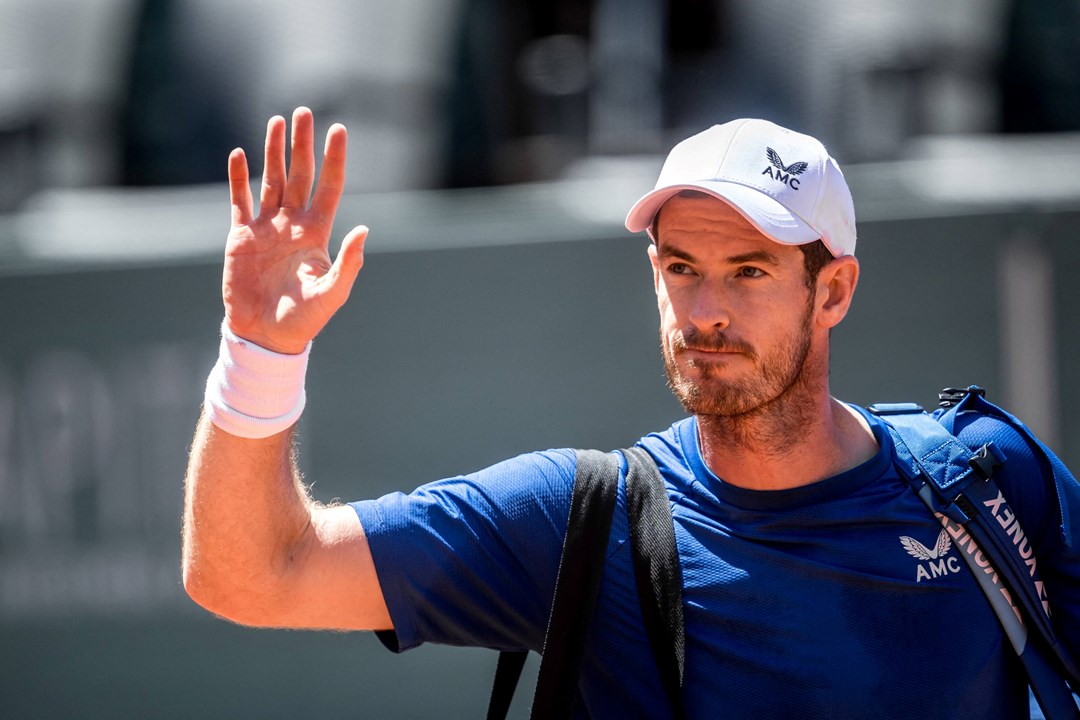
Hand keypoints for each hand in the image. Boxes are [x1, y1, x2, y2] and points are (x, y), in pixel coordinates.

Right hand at [222, 107, 366, 353]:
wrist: (265, 335)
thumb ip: (348, 263)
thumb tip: (364, 230)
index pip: (329, 186)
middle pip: (299, 174)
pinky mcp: (240, 236)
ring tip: (276, 121)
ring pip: (270, 180)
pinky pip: (239, 200)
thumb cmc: (303, 319)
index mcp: (317, 233)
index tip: (339, 130)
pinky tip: (239, 154)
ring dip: (272, 151)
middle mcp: (293, 223)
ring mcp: (266, 227)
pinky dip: (237, 178)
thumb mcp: (331, 293)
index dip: (334, 158)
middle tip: (304, 111)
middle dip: (301, 144)